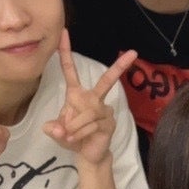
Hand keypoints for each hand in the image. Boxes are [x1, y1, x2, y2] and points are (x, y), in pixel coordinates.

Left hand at [42, 30, 134, 165]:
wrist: (87, 155)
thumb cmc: (72, 138)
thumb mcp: (58, 132)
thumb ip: (54, 128)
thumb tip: (56, 128)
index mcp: (78, 94)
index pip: (71, 71)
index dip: (66, 52)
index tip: (64, 32)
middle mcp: (93, 99)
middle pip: (106, 81)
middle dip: (119, 67)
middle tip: (134, 53)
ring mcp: (104, 110)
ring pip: (86, 112)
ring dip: (74, 127)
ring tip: (69, 136)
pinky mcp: (109, 123)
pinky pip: (91, 124)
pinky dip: (79, 133)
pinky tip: (76, 140)